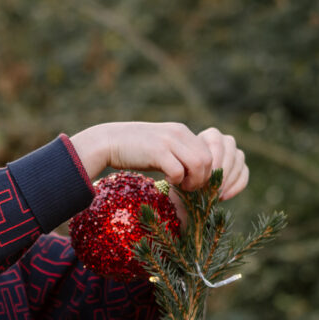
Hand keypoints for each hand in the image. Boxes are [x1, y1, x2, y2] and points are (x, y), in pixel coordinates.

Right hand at [69, 122, 248, 198]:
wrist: (109, 142)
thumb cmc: (135, 149)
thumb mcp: (162, 146)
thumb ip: (179, 153)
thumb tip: (196, 170)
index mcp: (182, 131)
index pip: (209, 152)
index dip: (207, 171)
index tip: (196, 183)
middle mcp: (179, 133)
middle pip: (209, 159)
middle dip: (204, 178)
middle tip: (190, 187)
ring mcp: (168, 141)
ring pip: (199, 164)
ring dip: (194, 181)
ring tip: (182, 186)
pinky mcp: (157, 152)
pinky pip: (178, 171)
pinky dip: (177, 181)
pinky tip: (167, 182)